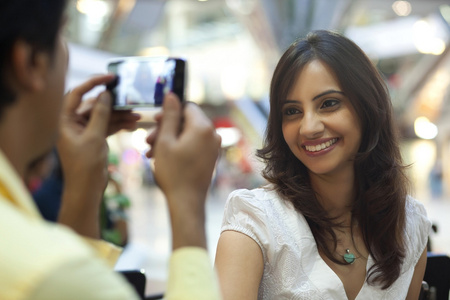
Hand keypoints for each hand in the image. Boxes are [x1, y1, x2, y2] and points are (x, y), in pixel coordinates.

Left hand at [57, 74, 139, 237]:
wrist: (86, 190)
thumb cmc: (85, 165)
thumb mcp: (94, 137)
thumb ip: (100, 113)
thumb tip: (105, 94)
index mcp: (64, 120)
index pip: (77, 93)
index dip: (94, 83)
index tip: (110, 77)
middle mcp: (72, 123)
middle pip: (93, 105)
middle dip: (113, 104)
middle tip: (129, 98)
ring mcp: (84, 131)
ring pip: (103, 116)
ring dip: (119, 116)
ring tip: (137, 116)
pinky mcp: (93, 139)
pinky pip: (107, 126)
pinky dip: (119, 125)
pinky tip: (133, 125)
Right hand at [146, 93, 220, 248]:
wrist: (186, 202)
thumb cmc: (174, 172)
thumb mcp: (166, 140)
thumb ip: (169, 115)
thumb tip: (172, 94)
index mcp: (203, 127)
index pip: (186, 107)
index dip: (169, 112)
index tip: (154, 121)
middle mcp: (213, 134)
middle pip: (186, 121)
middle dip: (165, 128)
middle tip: (147, 140)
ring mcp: (213, 147)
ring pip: (187, 134)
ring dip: (168, 139)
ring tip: (150, 152)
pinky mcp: (210, 157)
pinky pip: (193, 145)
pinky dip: (178, 147)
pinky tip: (161, 157)